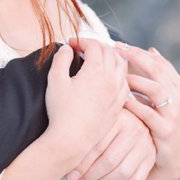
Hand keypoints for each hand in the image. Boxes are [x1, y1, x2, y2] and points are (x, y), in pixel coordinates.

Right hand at [43, 39, 128, 165]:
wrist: (72, 138)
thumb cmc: (61, 110)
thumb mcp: (55, 79)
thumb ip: (61, 59)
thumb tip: (68, 49)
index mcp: (96, 71)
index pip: (94, 46)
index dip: (81, 40)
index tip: (70, 44)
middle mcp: (111, 80)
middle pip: (110, 52)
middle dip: (95, 46)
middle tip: (82, 49)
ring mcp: (118, 93)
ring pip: (121, 66)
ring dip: (110, 57)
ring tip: (97, 59)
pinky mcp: (119, 105)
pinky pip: (124, 82)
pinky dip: (117, 73)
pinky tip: (107, 77)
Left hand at [67, 109, 156, 179]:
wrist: (132, 117)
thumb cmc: (102, 118)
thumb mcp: (94, 116)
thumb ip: (82, 130)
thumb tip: (60, 155)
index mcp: (119, 117)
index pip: (96, 146)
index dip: (80, 164)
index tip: (69, 174)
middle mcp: (135, 130)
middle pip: (109, 161)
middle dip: (90, 175)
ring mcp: (146, 145)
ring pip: (122, 172)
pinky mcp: (151, 158)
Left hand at [118, 42, 179, 179]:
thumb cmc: (169, 125)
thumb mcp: (171, 100)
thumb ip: (160, 77)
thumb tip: (151, 50)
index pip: (159, 63)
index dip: (138, 52)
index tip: (117, 45)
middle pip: (157, 70)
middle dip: (134, 57)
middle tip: (113, 51)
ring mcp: (175, 114)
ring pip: (153, 88)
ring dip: (132, 80)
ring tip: (114, 76)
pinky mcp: (166, 130)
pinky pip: (146, 112)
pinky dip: (132, 103)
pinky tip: (118, 99)